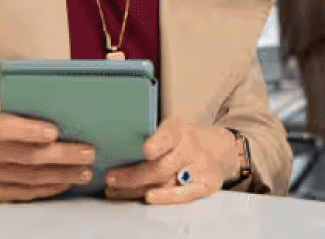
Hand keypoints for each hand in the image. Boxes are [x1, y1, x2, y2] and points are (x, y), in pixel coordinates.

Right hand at [0, 100, 95, 202]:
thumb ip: (16, 106)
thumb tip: (60, 104)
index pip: (2, 129)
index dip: (29, 131)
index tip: (56, 132)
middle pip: (26, 157)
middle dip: (62, 156)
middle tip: (88, 153)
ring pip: (29, 178)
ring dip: (62, 175)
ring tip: (85, 170)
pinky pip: (23, 193)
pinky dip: (48, 188)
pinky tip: (66, 182)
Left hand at [103, 118, 233, 204]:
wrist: (213, 150)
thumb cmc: (181, 140)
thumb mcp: (168, 128)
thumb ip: (148, 136)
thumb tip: (115, 144)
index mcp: (179, 129)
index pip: (168, 136)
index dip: (158, 144)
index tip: (146, 151)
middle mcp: (191, 147)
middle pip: (161, 167)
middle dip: (133, 175)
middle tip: (111, 178)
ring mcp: (200, 167)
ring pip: (166, 183)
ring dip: (137, 189)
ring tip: (115, 190)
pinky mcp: (206, 185)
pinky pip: (184, 195)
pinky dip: (165, 197)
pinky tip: (147, 197)